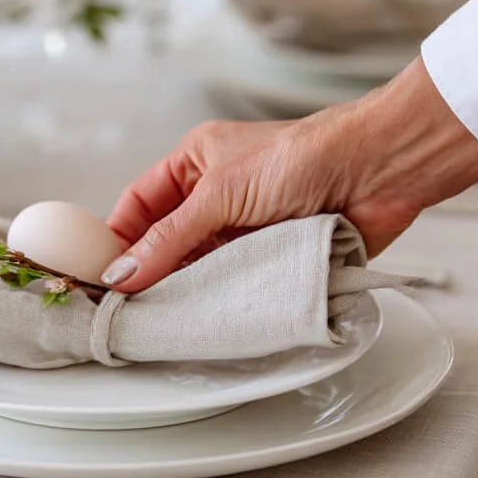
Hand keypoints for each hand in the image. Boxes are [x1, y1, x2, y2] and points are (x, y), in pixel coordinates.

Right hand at [102, 58, 477, 291]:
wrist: (376, 172)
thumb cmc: (303, 157)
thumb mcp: (221, 194)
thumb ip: (170, 237)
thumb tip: (125, 271)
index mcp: (196, 163)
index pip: (140, 204)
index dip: (118, 237)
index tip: (101, 275)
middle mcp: (217, 196)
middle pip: (167, 241)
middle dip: (149, 271)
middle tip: (127, 309)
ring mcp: (246, 228)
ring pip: (200, 267)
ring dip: (186, 289)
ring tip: (162, 320)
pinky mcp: (274, 255)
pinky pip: (236, 284)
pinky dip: (222, 300)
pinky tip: (206, 318)